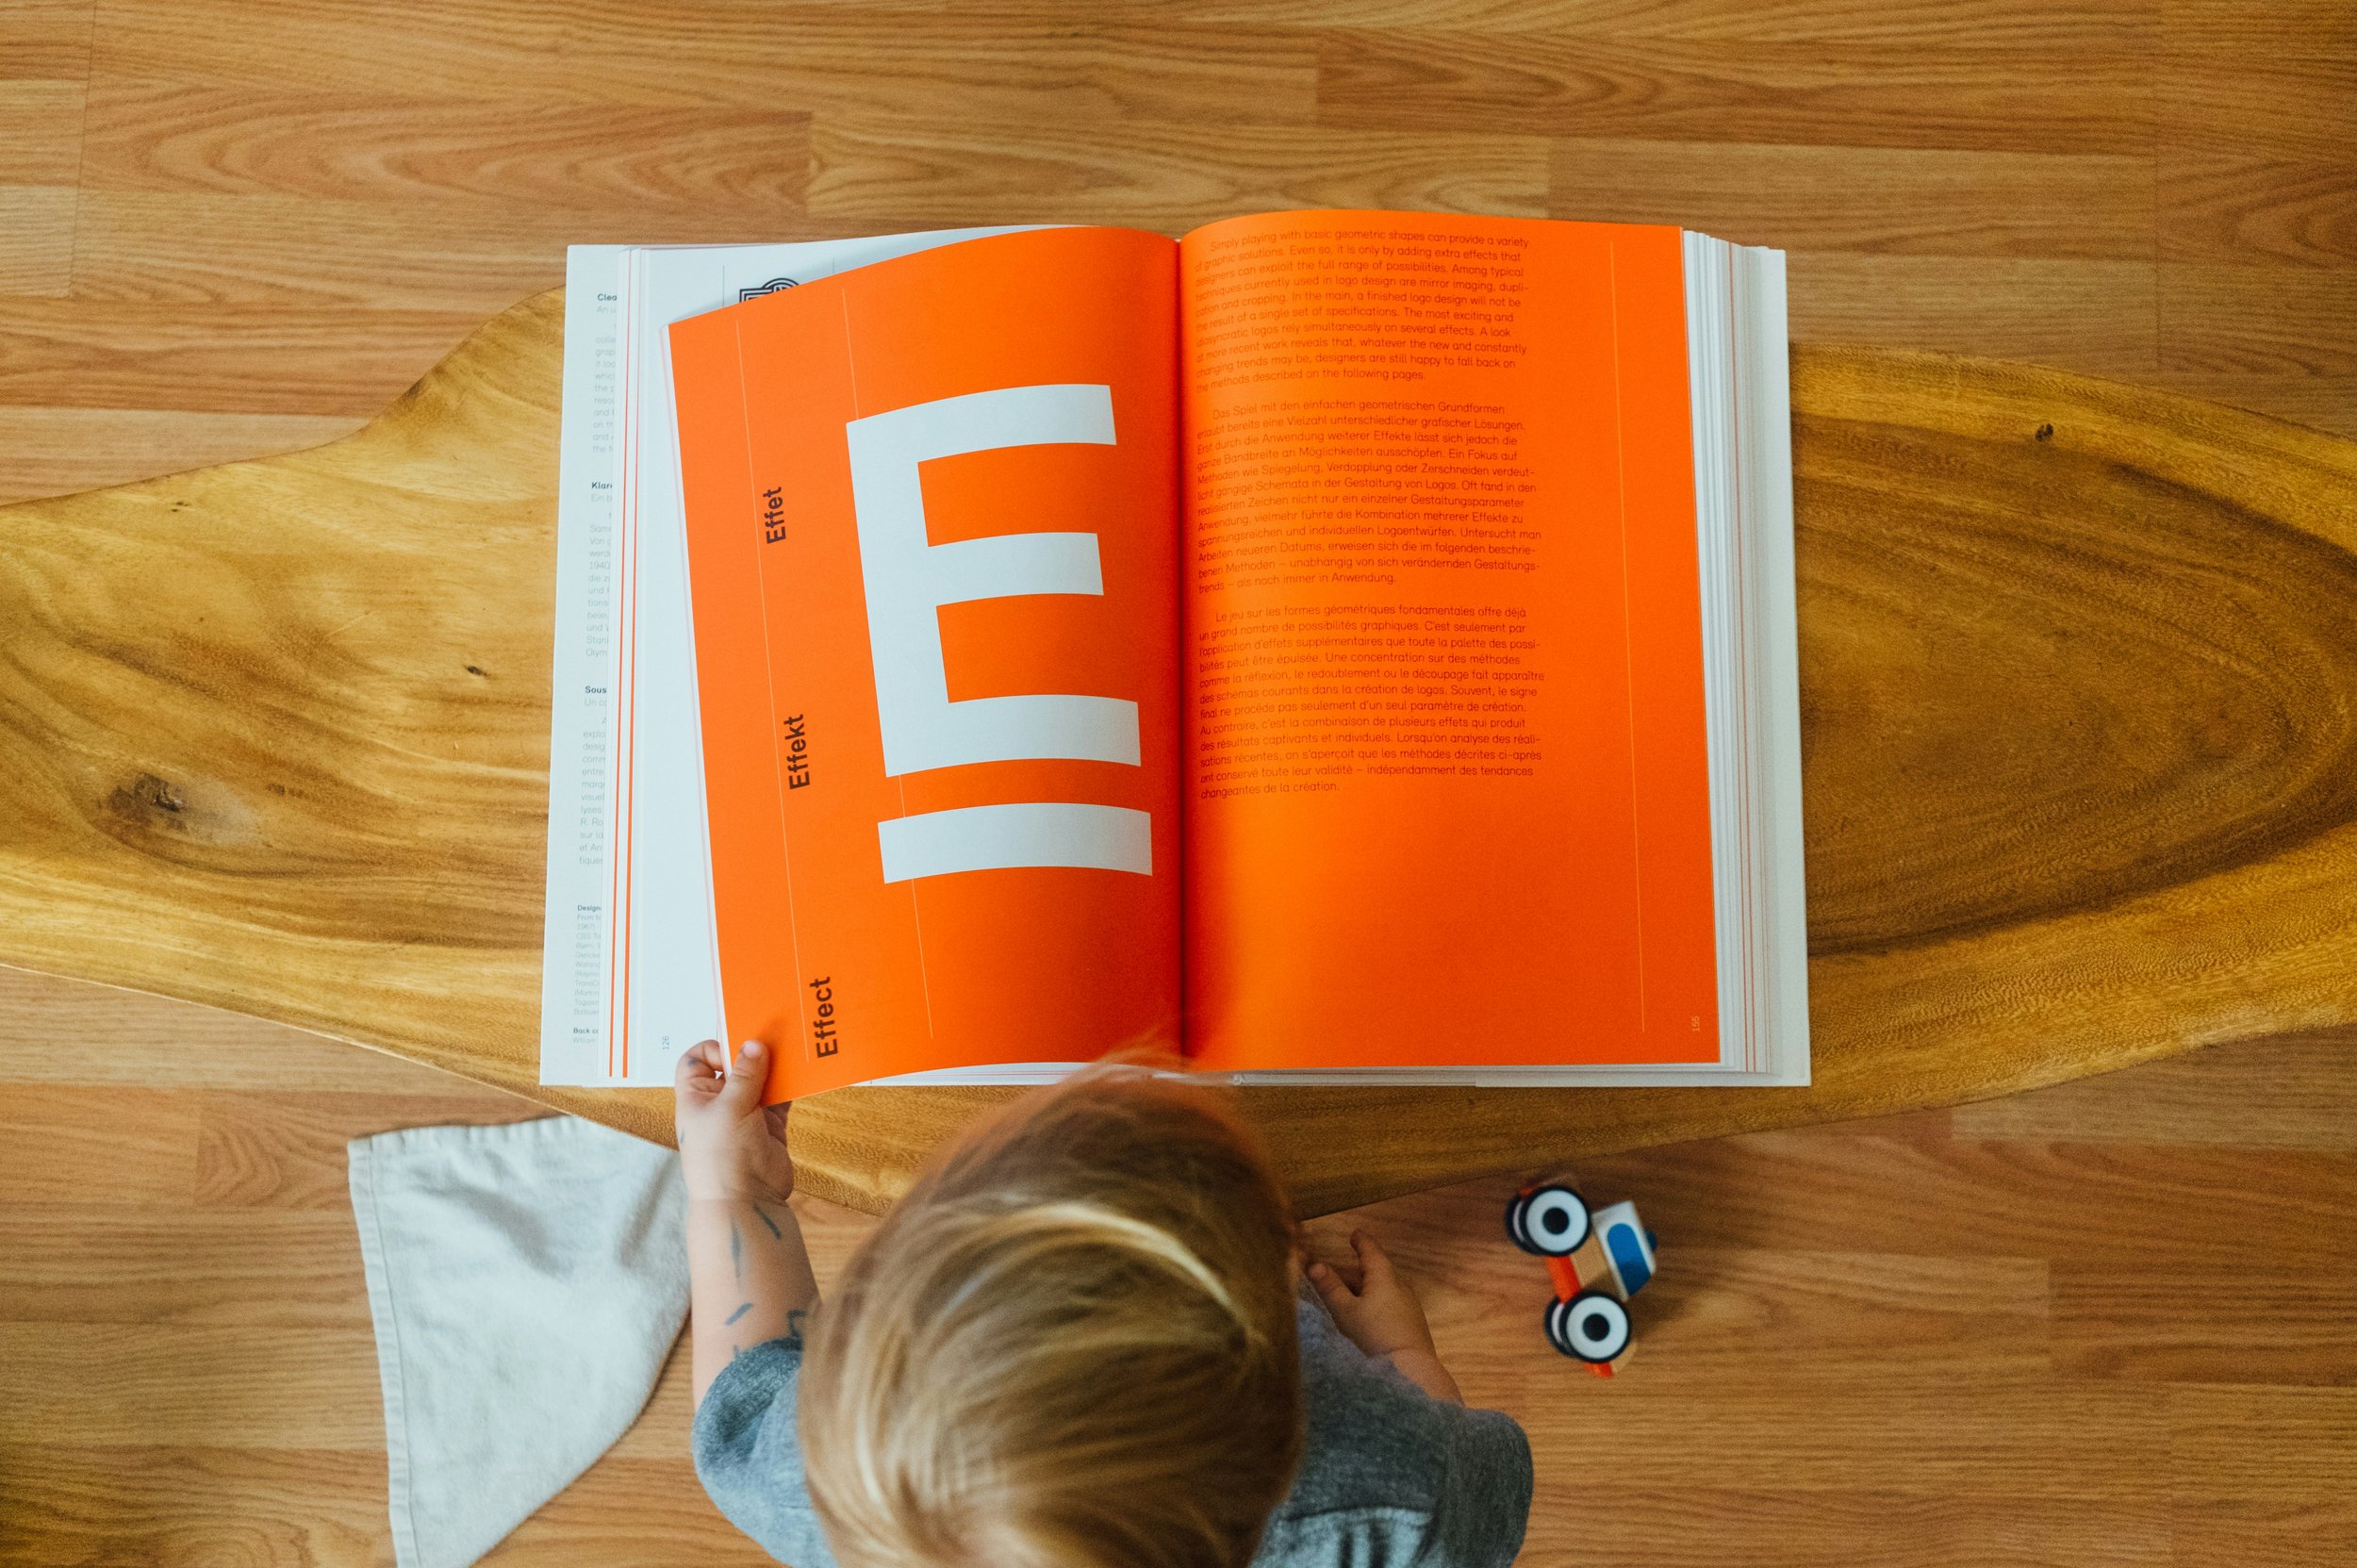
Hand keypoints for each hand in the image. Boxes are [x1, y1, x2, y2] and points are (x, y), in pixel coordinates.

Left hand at [674, 1039, 793, 1203]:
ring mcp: (746, 1113)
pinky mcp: (770, 1124)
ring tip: (791, 1049)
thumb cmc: (722, 1158)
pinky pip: (781, 1096)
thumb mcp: (729, 1109)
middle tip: (772, 1035)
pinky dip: (791, 1084)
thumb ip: (745, 1075)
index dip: (714, 1048)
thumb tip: (754, 1044)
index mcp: (696, 1097)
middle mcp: (719, 1102)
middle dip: (751, 1051)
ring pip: (760, 1078)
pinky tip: (802, 1072)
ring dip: (775, 1066)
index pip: (697, 1060)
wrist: (745, 1202)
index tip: (736, 1046)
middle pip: (733, 1065)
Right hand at [1307, 1229, 1436, 1360]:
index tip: (1354, 1234)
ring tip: (1343, 1298)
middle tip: (1330, 1275)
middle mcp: (1400, 1286)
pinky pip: (1389, 1305)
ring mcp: (1409, 1306)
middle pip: (1374, 1272)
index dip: (1361, 1242)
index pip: (1371, 1251)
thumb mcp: (1346, 1311)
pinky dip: (1373, 1303)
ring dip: (1362, 1290)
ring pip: (1381, 1290)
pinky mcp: (1412, 1325)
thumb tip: (1313, 1264)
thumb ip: (1330, 1287)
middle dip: (1352, 1272)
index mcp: (1384, 1276)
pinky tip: (1363, 1318)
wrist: (1411, 1371)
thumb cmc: (1374, 1336)